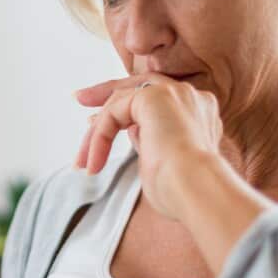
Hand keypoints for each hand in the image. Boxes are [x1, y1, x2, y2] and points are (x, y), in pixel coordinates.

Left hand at [74, 73, 222, 219]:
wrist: (197, 190)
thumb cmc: (182, 192)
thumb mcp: (162, 164)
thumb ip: (151, 142)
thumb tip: (134, 132)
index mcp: (198, 115)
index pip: (157, 100)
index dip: (127, 108)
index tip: (99, 119)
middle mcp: (191, 98)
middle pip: (140, 84)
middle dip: (106, 91)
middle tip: (79, 98)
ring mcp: (175, 93)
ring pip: (122, 101)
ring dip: (97, 133)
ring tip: (81, 161)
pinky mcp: (155, 96)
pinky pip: (114, 112)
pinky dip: (99, 137)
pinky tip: (93, 162)